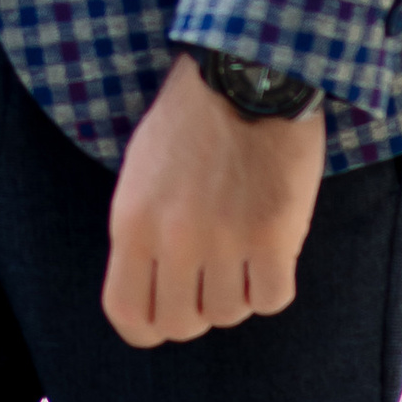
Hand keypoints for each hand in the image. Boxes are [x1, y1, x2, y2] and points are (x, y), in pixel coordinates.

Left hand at [101, 56, 326, 349]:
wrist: (247, 75)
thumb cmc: (191, 120)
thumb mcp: (140, 173)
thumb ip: (141, 232)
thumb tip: (152, 289)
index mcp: (131, 221)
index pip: (128, 313)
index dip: (148, 327)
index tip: (166, 314)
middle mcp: (174, 238)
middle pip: (182, 324)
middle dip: (197, 311)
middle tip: (210, 278)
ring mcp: (225, 240)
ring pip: (229, 313)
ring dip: (237, 291)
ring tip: (241, 249)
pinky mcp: (273, 236)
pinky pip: (271, 299)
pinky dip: (272, 285)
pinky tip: (270, 251)